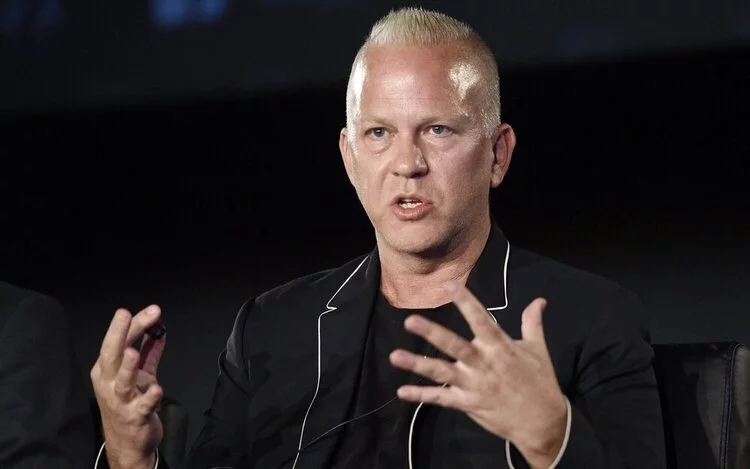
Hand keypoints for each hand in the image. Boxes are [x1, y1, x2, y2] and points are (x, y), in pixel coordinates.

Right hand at [90, 305, 165, 468]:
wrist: (127, 443)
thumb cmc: (129, 404)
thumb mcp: (139, 375)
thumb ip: (148, 352)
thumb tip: (159, 329)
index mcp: (107, 370)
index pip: (117, 342)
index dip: (132, 324)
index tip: (151, 309)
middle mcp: (109, 384)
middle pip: (111, 356)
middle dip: (118, 335)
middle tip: (126, 314)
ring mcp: (121, 402)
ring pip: (122, 382)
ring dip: (127, 367)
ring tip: (133, 352)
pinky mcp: (135, 418)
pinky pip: (142, 407)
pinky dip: (149, 398)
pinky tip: (157, 390)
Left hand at [389, 284, 566, 467]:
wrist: (543, 423)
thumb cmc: (540, 383)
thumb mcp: (537, 350)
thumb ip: (532, 323)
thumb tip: (539, 300)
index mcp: (500, 347)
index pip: (481, 319)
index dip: (465, 302)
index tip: (450, 286)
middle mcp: (483, 364)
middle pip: (454, 345)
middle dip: (432, 333)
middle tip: (409, 321)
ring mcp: (474, 385)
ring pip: (441, 372)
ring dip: (417, 365)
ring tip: (395, 356)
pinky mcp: (468, 404)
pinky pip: (441, 398)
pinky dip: (422, 395)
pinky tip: (402, 391)